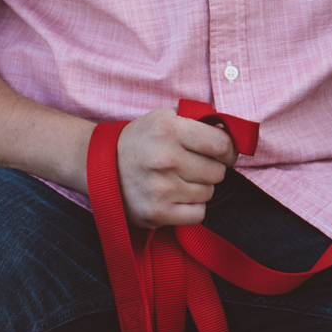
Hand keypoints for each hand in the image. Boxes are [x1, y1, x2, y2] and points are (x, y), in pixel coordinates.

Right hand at [114, 108, 238, 228]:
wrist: (99, 166)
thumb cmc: (141, 140)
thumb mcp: (164, 117)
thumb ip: (198, 119)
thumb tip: (232, 129)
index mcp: (168, 129)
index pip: (221, 145)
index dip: (230, 151)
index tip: (226, 154)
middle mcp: (164, 158)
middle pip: (217, 172)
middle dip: (212, 169)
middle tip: (195, 166)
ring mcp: (160, 188)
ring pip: (208, 193)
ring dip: (200, 188)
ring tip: (180, 179)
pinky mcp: (156, 212)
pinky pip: (198, 214)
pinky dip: (192, 207)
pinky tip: (177, 196)